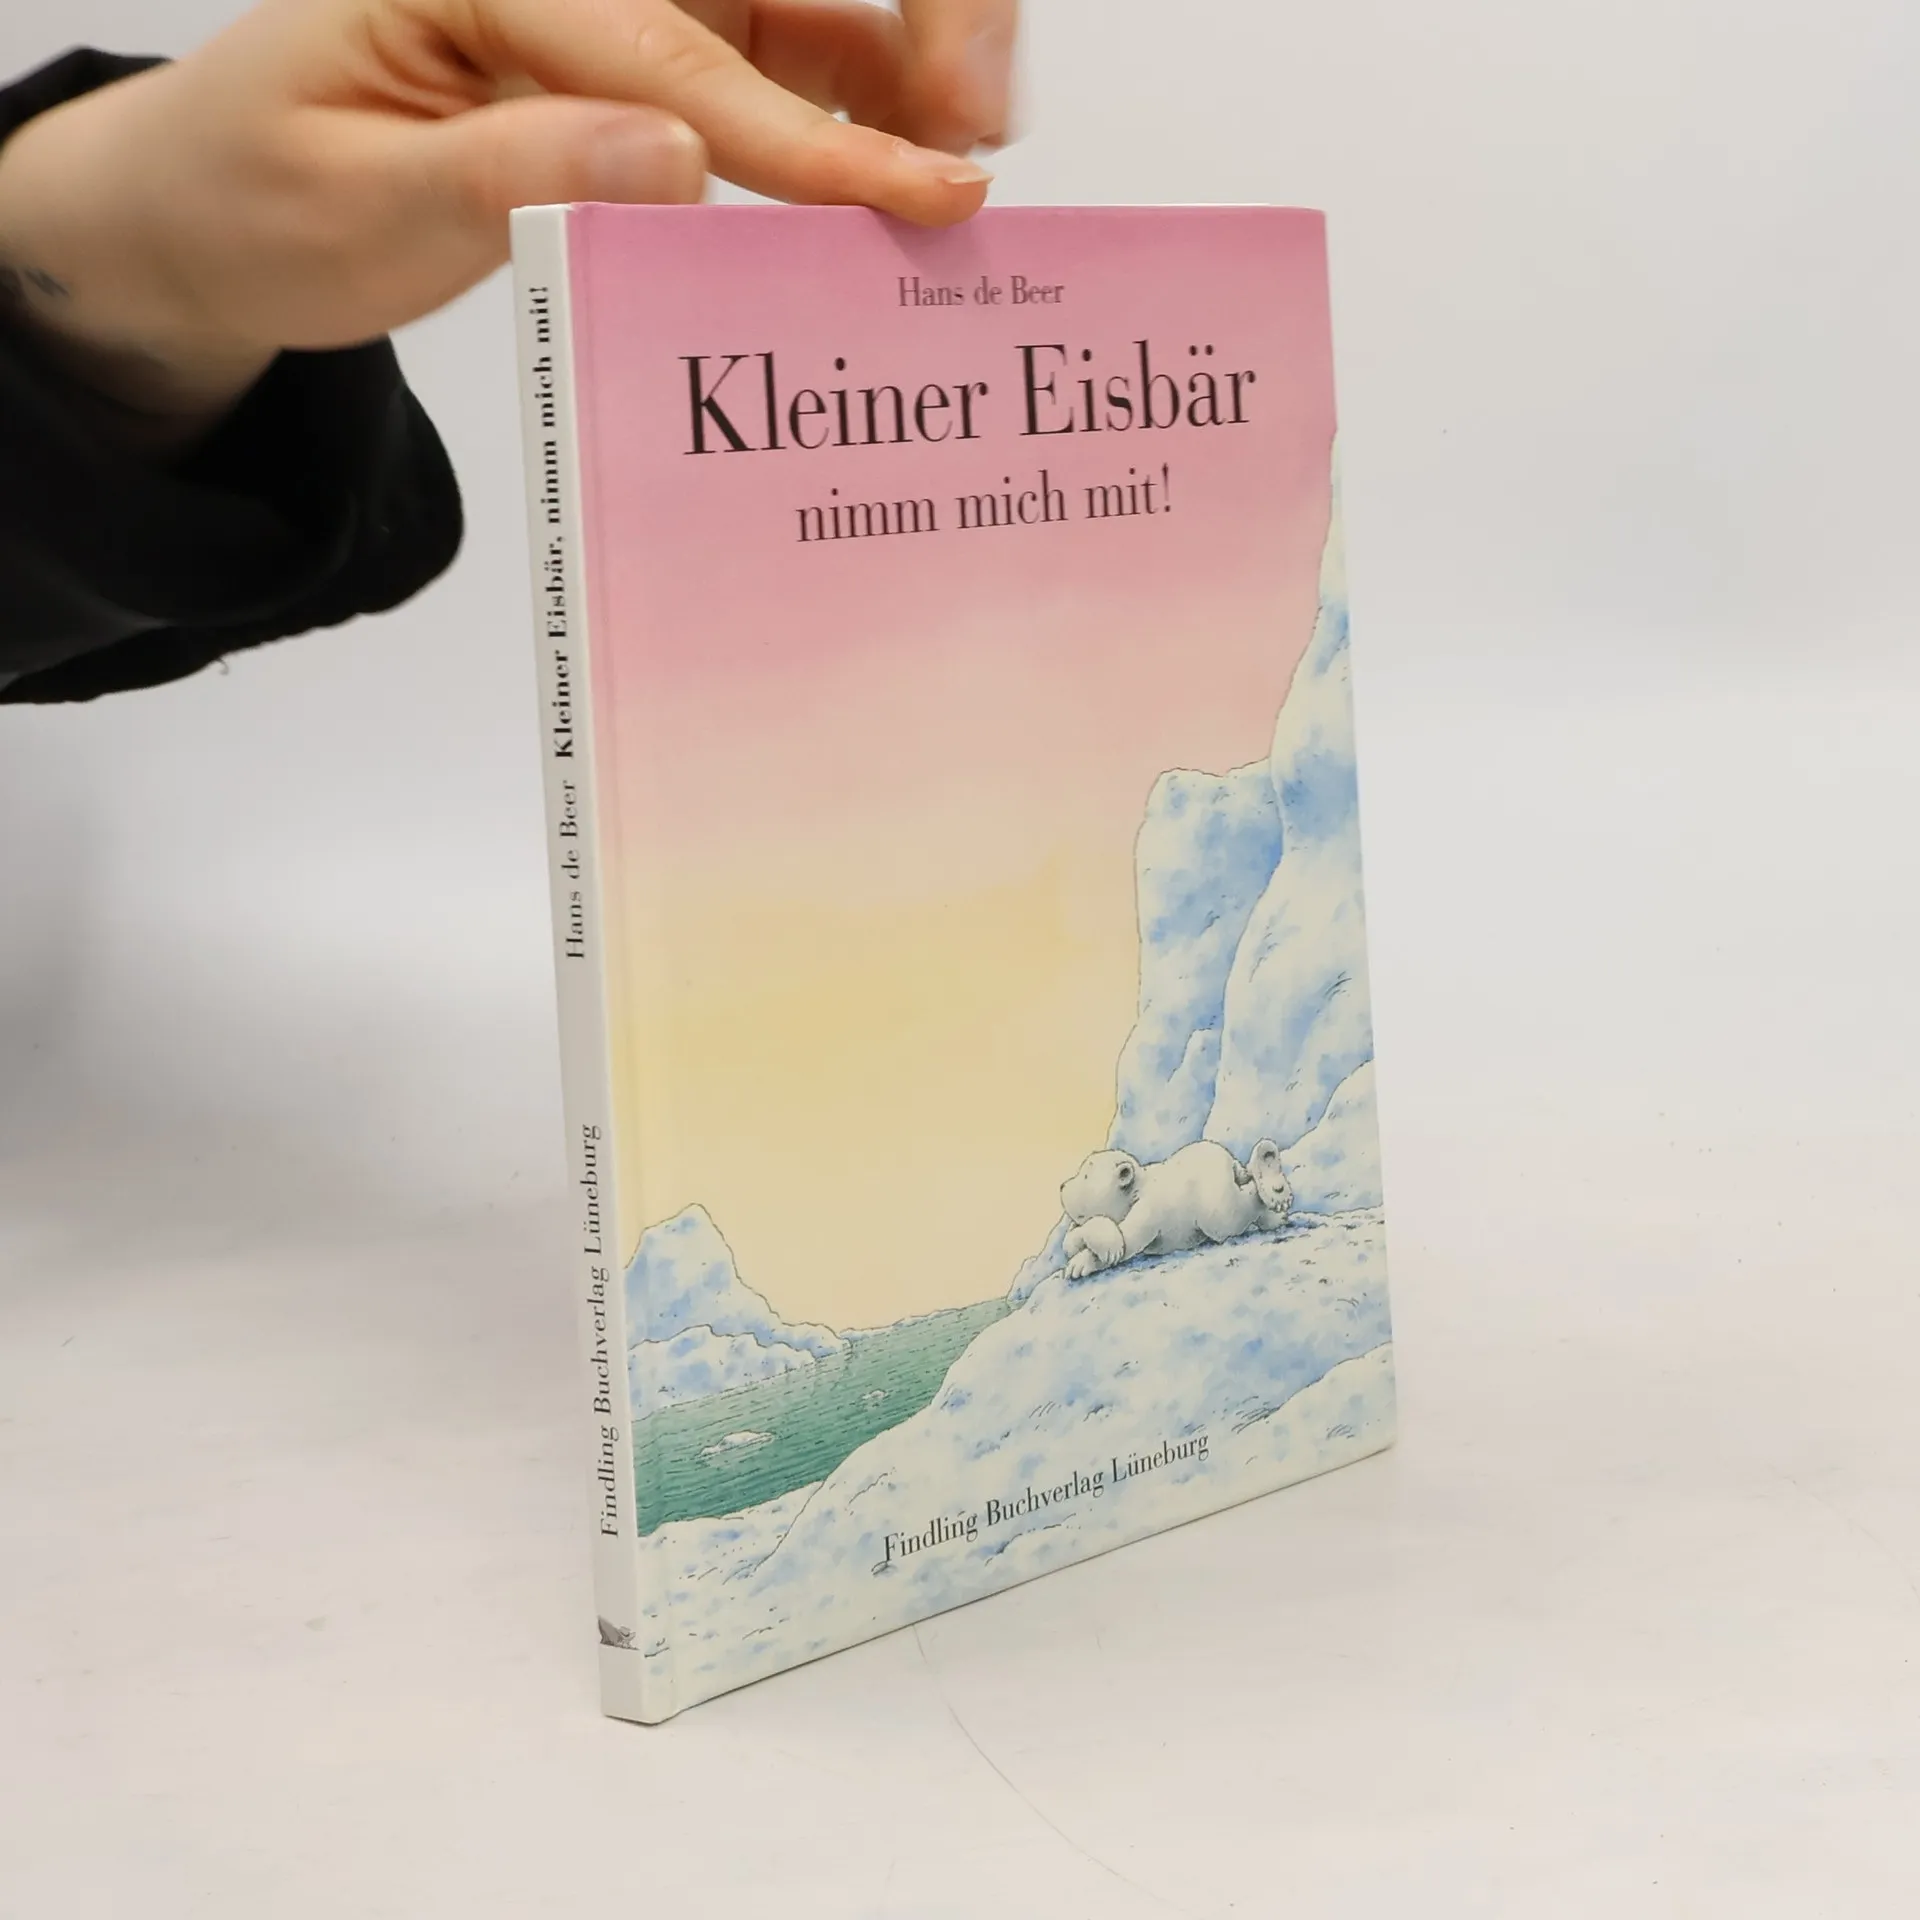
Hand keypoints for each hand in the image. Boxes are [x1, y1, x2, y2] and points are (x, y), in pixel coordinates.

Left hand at [0, 0, 1014, 446]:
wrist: (217, 207)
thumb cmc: (264, 194)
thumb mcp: (362, 199)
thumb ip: (518, 170)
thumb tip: (678, 161)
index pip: (669, 46)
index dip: (805, 132)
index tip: (915, 193)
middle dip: (897, 36)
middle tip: (979, 128)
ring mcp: (611, 1)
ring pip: (795, 14)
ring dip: (897, 74)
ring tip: (970, 161)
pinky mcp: (637, 52)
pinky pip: (772, 68)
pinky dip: (852, 118)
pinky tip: (910, 171)